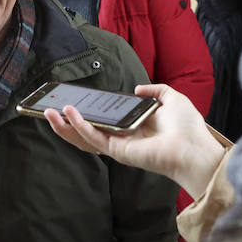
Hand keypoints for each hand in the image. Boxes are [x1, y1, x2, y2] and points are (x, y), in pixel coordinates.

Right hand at [43, 83, 225, 194]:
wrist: (194, 146)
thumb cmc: (187, 127)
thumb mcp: (171, 98)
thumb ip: (155, 90)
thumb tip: (138, 89)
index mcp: (131, 127)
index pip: (101, 120)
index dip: (84, 111)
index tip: (68, 99)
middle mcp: (121, 137)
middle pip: (85, 131)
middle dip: (65, 122)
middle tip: (47, 109)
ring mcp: (118, 146)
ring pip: (83, 138)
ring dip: (64, 126)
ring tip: (48, 112)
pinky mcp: (118, 152)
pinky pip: (94, 139)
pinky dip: (80, 127)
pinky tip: (69, 114)